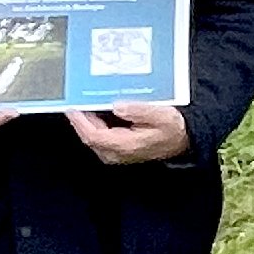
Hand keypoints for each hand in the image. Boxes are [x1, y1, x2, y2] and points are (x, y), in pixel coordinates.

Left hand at [70, 102, 190, 163]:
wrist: (181, 141)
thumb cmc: (173, 129)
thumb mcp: (163, 116)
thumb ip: (140, 111)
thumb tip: (117, 106)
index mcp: (125, 145)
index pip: (94, 135)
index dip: (80, 121)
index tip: (72, 107)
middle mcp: (117, 153)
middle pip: (89, 136)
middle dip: (80, 119)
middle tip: (77, 99)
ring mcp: (115, 154)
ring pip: (92, 137)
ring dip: (86, 121)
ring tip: (85, 102)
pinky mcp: (116, 150)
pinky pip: (98, 137)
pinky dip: (93, 124)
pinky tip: (96, 111)